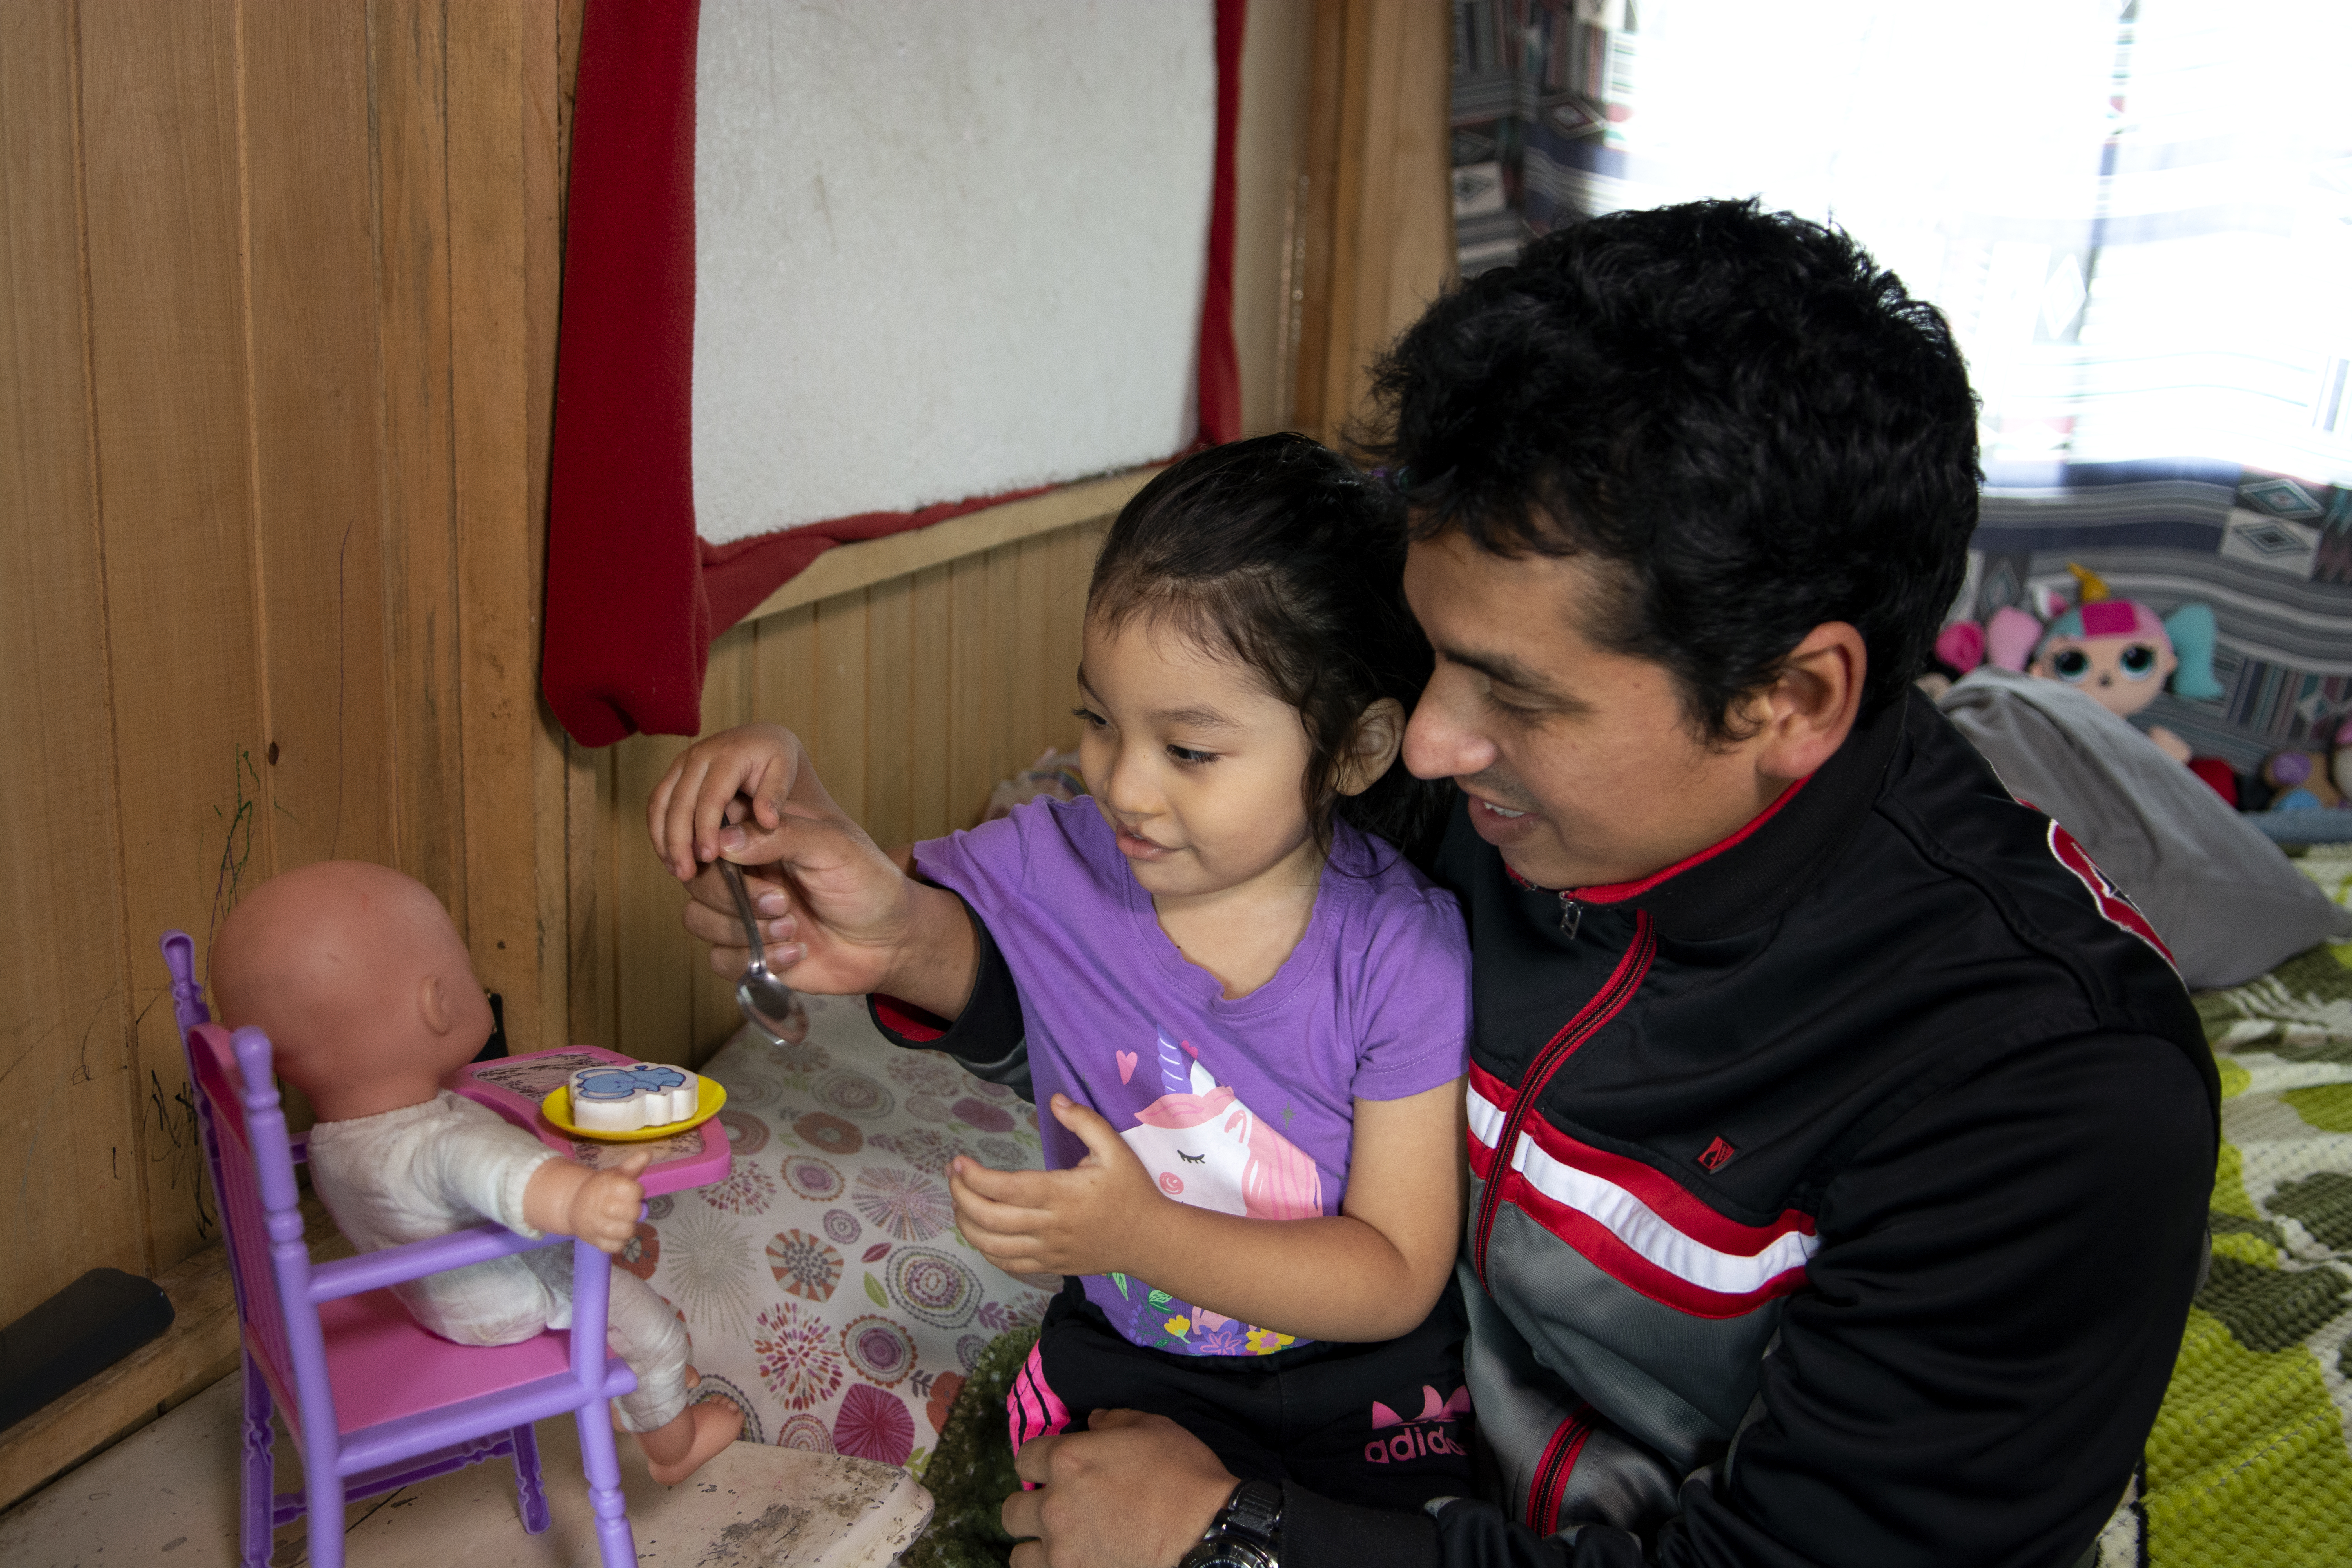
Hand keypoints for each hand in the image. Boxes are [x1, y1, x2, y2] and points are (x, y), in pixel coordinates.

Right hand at [523, 1150, 650, 1251]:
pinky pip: (614, 1247)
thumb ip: (633, 1165)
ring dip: (629, 1227)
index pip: (634, 1190)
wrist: (573, 1203)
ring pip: (625, 1232)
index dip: (637, 1192)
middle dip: (635, 1211)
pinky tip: (616, 1234)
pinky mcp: (593, 1240)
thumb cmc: (601, 1187)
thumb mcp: (616, 1173)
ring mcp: (596, 1224)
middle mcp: (601, 1205)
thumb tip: (648, 1153)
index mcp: (608, 1185)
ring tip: (624, 1221)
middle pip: (633, 1213)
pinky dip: (619, 1243)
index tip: (633, 1191)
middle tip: (629, 1208)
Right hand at [647, 723, 807, 880]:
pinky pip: (657, 803)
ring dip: (663, 839)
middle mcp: (698, 755)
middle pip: (679, 802)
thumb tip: (768, 821)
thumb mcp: (784, 771)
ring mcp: (681, 764)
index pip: (711, 796)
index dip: (706, 829)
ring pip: (660, 803)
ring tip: (675, 870)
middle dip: (679, 841)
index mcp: (728, 754)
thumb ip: (775, 795)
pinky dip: (659, 831)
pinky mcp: (673, 774)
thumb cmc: (775, 759)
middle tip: (685, 874)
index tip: (709, 858)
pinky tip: (669, 856)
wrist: (759, 739)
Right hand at [649, 724, 974, 1006]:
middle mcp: (745, 873)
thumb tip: (723, 839)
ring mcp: (744, 913)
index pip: (710, 833)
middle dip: (735, 896)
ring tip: (794, 929)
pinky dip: (755, 959)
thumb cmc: (868, 883)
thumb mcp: (834, 846)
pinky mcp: (748, 951)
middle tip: (781, 902)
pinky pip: (719, 958)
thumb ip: (781, 836)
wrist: (891, 941)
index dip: (711, 848)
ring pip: (699, 919)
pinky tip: (797, 954)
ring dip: (745, 929)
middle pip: (697, 879)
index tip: (728, 861)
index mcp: (761, 836)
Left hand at [950, 1096, 1161, 1277]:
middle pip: (990, 1218)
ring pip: (992, 1245)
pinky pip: (1008, 1264)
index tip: (959, 1162)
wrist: (1149, 1240)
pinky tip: (979, 1232)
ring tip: (959, 1202)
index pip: (1006, 1188)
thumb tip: (1056, 1100)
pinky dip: (986, 1250)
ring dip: (966, 1224)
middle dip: (961, 1196)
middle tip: (954, 1176)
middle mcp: (1049, 1226)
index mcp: (1062, 1194)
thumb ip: (1085, 1122)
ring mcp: (1048, 1250)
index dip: (975, 1177)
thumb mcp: (1115, 1149)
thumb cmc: (1131, 1192)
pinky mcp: (1050, 1266)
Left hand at [1003, 1410, 1237, 1567]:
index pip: (1025, 1459)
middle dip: (1030, 1507)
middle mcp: (1054, 1506)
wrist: (1210, 1535)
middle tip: (1057, 1510)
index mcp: (1068, 1461)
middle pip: (1012, 1510)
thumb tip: (1093, 1423)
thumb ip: (1113, 1421)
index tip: (1057, 1469)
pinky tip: (1075, 1563)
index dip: (1041, 1462)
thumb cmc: (1184, 1475)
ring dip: (1036, 1548)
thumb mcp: (1153, 1428)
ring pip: (1019, 1556)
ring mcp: (1062, 1552)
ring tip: (1060, 1545)